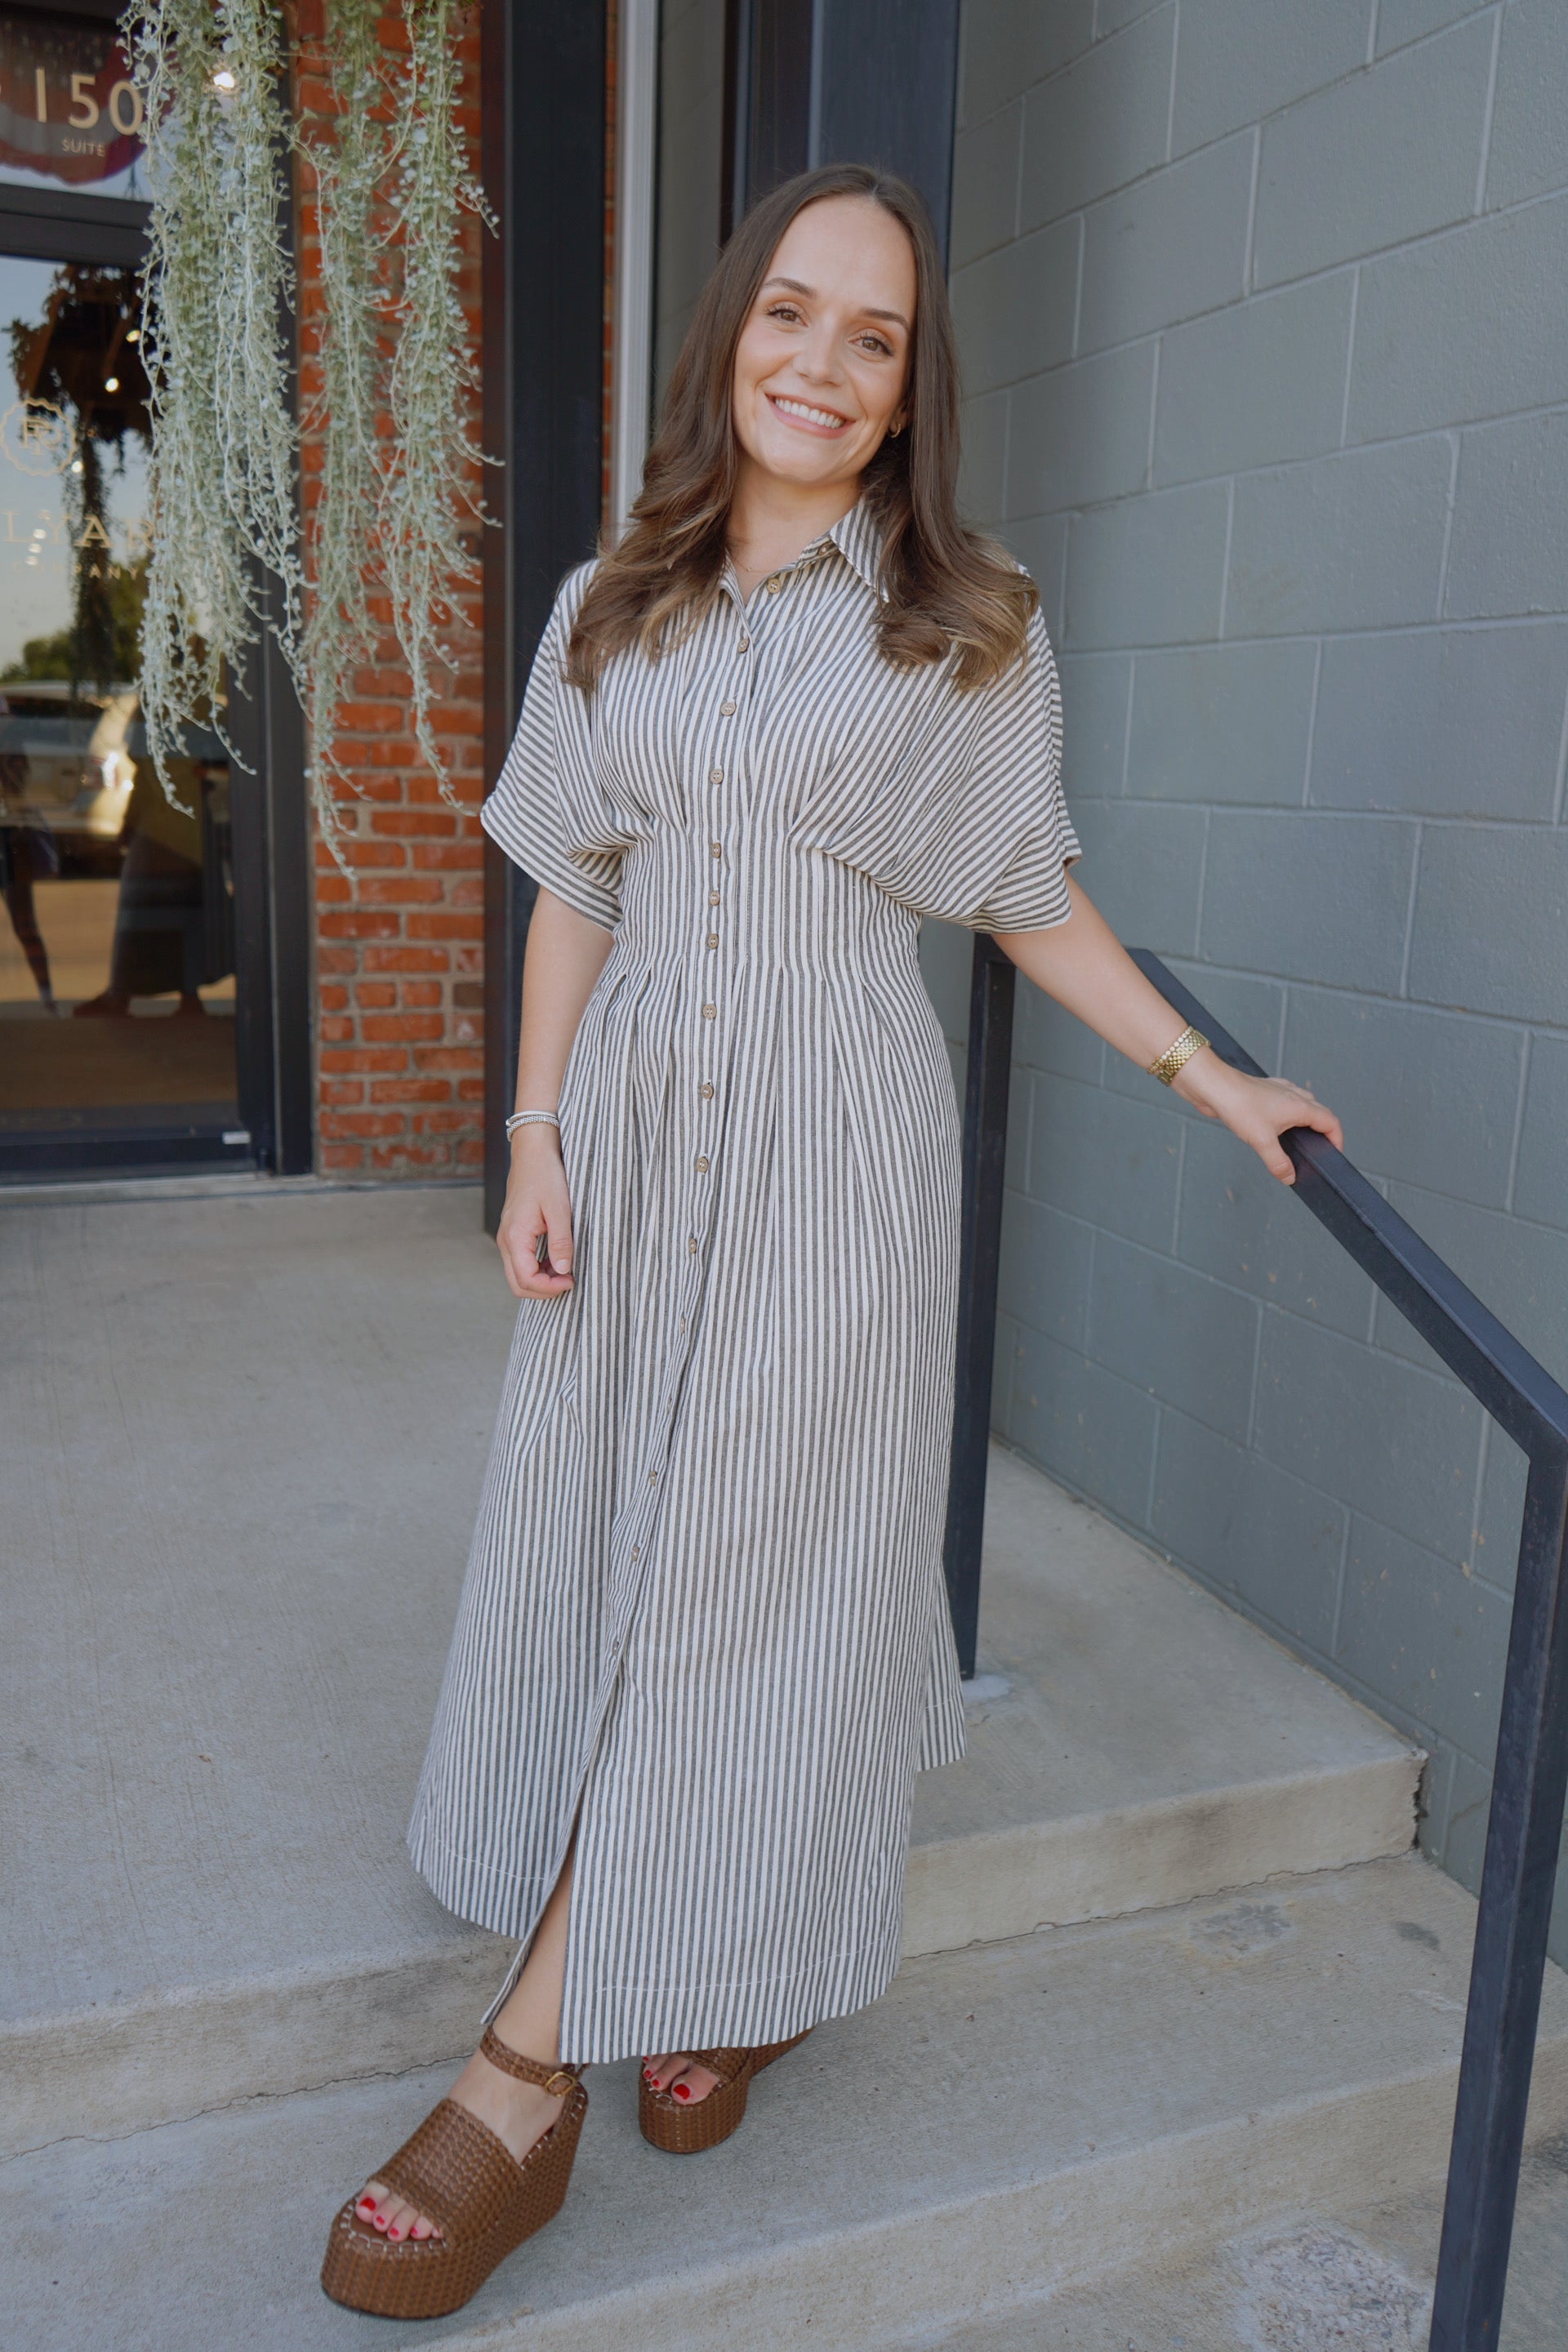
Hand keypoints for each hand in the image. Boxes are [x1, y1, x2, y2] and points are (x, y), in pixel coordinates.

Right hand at [497, 1127, 575, 1297]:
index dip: (550, 1288)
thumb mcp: (560, 1209)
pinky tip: (557, 1260)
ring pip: (517, 1275)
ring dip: (541, 1281)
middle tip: (569, 1281)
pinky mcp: (513, 1234)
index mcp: (515, 1236)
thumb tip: (563, 1271)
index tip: (571, 1280)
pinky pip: (520, 1262)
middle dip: (543, 1291)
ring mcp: (507, 1238)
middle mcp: (506, 1241)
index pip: (526, 1280)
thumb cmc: (546, 1177)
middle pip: (517, 1285)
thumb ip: (561, 1242)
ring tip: (566, 1270)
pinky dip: (537, 1269)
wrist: (532, 1155)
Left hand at [1174, 1050, 1343, 1184]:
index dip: (1336, 1139)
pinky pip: (1285, 1101)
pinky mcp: (1265, 1092)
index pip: (1331, 1122)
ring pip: (1303, 1105)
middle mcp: (1294, 1095)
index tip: (1334, 1153)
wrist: (1214, 1085)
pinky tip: (1275, 1125)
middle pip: (1320, 1113)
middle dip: (1323, 1132)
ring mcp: (1279, 1091)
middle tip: (1318, 1150)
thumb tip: (1289, 1176)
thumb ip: (1278, 1162)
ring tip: (1298, 1140)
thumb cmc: (1238, 1103)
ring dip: (1305, 1121)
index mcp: (1301, 1105)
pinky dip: (1287, 1114)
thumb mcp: (1261, 1141)